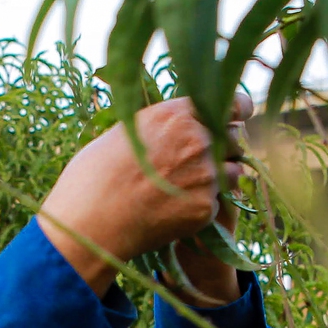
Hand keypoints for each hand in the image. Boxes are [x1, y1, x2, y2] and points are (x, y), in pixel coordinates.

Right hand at [38, 92, 251, 296]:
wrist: (91, 223)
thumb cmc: (94, 174)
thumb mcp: (125, 131)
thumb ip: (162, 124)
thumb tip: (179, 122)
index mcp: (177, 114)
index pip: (234, 104)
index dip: (237, 111)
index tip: (236, 117)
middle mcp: (198, 140)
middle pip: (235, 139)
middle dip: (223, 147)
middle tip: (199, 160)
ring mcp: (206, 176)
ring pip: (233, 172)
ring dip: (219, 177)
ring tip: (187, 187)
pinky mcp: (206, 208)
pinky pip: (217, 202)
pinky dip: (202, 205)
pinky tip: (174, 209)